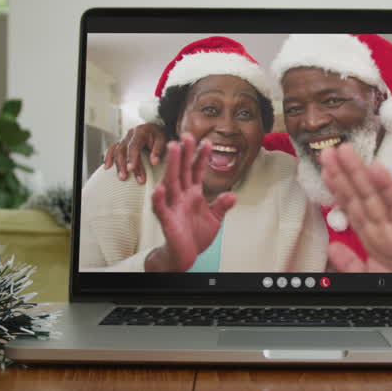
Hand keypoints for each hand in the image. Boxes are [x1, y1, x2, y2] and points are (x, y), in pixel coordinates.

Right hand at [102, 123, 168, 183]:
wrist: (156, 129)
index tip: (130, 169)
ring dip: (117, 165)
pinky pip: (112, 149)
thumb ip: (158, 150)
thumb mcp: (163, 140)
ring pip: (116, 151)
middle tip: (125, 178)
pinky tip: (106, 167)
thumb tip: (154, 162)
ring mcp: (124, 138)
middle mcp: (130, 134)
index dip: (131, 158)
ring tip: (121, 177)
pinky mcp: (121, 143)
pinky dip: (108, 157)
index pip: (133, 146)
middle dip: (123, 164)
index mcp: (141, 132)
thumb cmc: (159, 136)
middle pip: (122, 150)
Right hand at [144, 135, 236, 271]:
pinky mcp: (167, 220)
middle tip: (186, 135)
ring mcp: (173, 206)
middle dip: (185, 153)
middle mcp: (182, 196)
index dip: (202, 157)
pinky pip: (161, 208)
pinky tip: (159, 187)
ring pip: (171, 182)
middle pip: (183, 171)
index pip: (197, 171)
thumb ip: (222, 206)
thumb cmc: (196, 236)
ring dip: (172, 165)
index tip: (207, 142)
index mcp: (193, 194)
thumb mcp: (214, 219)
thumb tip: (232, 194)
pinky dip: (159, 198)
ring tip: (173, 148)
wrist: (185, 256)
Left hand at [319, 143, 391, 272]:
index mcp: (374, 236)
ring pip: (372, 195)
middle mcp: (383, 226)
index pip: (351, 207)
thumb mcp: (371, 275)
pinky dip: (387, 186)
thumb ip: (351, 263)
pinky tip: (376, 168)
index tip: (324, 171)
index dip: (337, 189)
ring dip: (357, 173)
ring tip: (344, 152)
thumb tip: (333, 246)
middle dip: (342, 174)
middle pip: (358, 196)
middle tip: (326, 152)